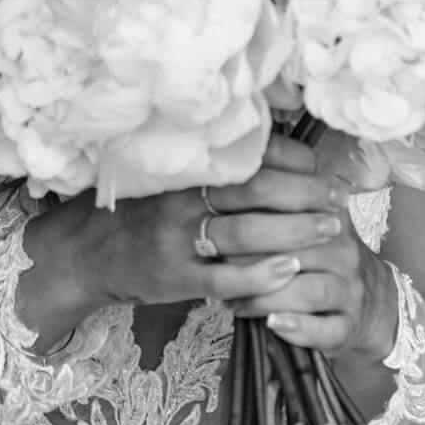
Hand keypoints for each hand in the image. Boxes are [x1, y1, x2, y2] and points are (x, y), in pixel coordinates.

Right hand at [22, 137, 347, 338]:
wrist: (86, 252)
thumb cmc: (139, 210)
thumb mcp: (168, 176)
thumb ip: (210, 166)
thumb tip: (272, 148)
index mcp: (183, 167)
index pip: (248, 156)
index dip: (293, 161)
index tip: (322, 169)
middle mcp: (179, 196)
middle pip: (255, 190)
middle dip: (305, 195)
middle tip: (339, 201)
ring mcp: (175, 238)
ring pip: (245, 232)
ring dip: (295, 232)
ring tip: (331, 233)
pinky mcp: (173, 276)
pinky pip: (224, 276)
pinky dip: (260, 274)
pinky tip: (290, 271)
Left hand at [227, 136, 393, 360]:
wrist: (374, 302)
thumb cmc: (323, 257)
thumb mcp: (308, 221)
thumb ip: (278, 197)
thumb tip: (229, 172)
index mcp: (331, 217)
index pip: (295, 207)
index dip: (255, 213)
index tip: (221, 220)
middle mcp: (344, 251)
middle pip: (297, 250)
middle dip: (252, 261)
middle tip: (217, 268)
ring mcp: (350, 290)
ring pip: (309, 291)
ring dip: (268, 297)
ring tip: (236, 302)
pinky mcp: (350, 326)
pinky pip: (327, 329)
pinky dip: (299, 328)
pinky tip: (274, 324)